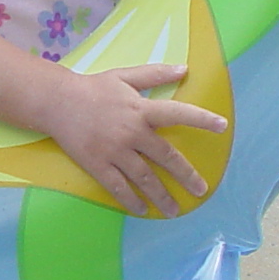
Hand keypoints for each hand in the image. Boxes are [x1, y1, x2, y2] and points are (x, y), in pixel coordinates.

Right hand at [40, 63, 228, 217]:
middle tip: (200, 189)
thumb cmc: (92, 88)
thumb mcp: (124, 76)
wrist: (57, 102)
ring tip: (174, 210)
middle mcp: (132, 132)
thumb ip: (154, 74)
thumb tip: (184, 69)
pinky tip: (142, 210)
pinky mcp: (97, 164)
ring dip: (161, 196)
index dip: (201, 119)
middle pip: (166, 157)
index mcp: (141, 109)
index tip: (222, 126)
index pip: (177, 113)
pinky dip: (131, 200)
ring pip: (144, 178)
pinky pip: (118, 187)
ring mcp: (115, 151)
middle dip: (186, 175)